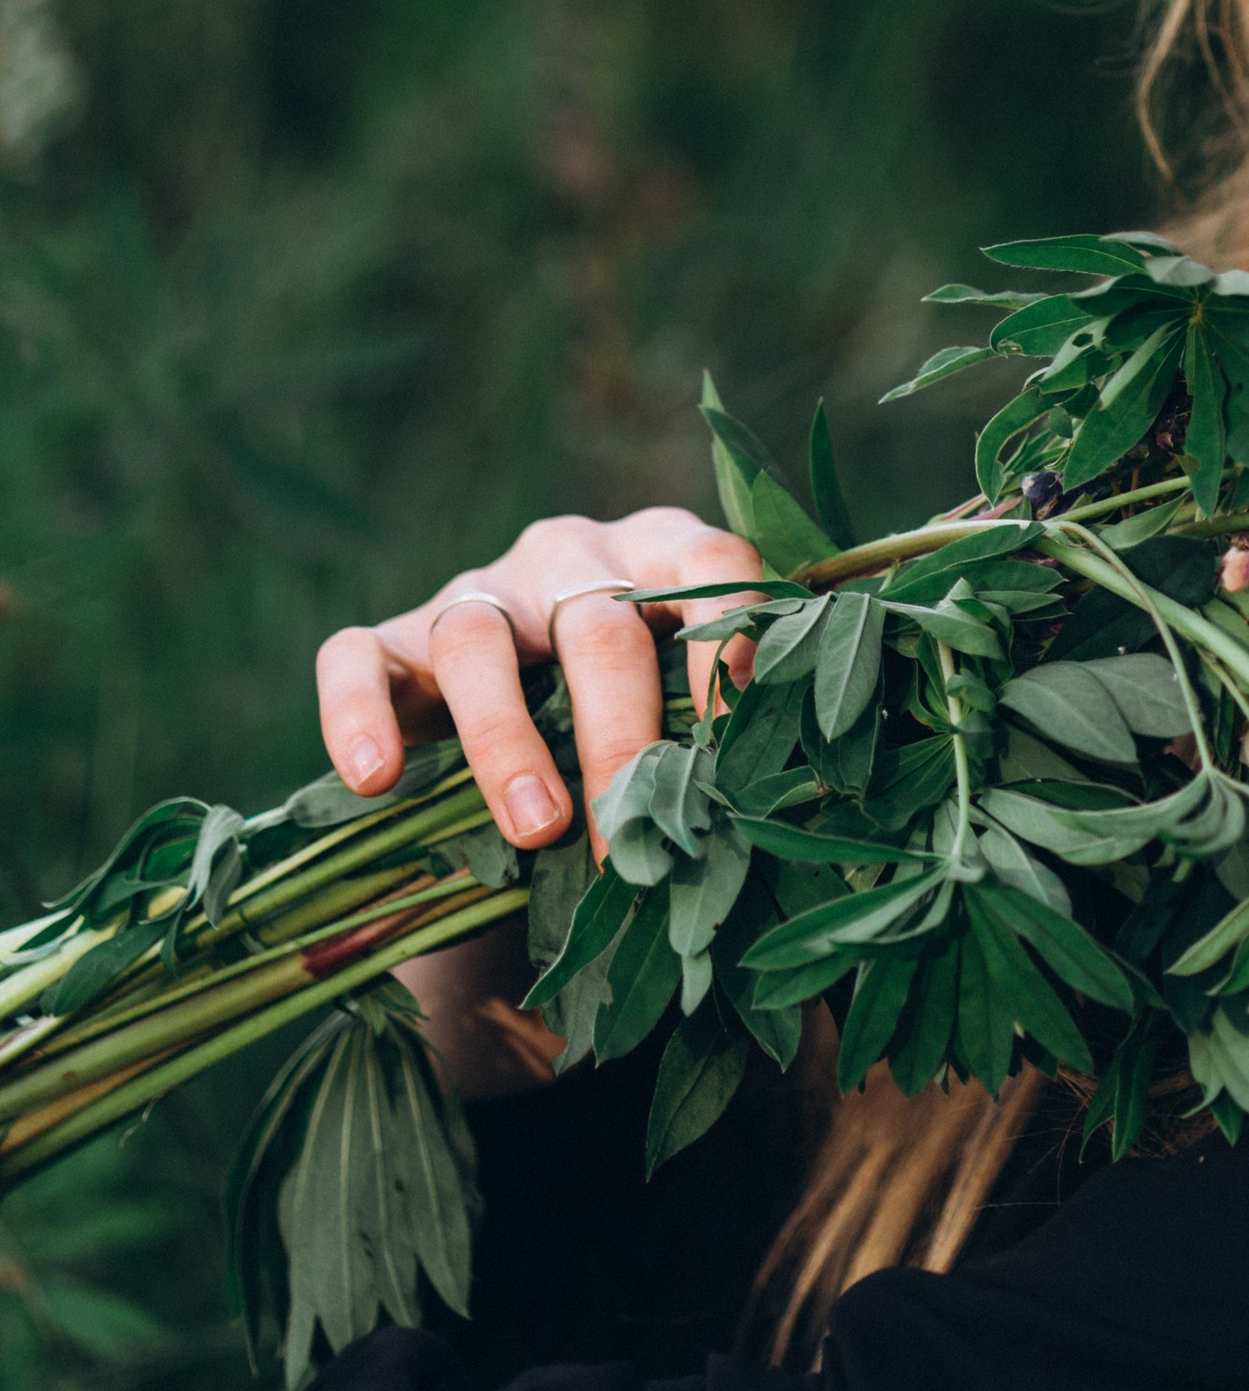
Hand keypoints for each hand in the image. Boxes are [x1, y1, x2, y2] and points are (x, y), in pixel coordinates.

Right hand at [316, 508, 765, 859]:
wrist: (519, 725)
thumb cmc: (628, 722)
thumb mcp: (675, 709)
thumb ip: (705, 733)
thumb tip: (750, 817)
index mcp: (659, 555)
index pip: (711, 564)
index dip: (731, 637)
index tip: (735, 732)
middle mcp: (571, 554)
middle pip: (598, 628)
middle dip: (619, 739)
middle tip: (631, 836)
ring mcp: (478, 587)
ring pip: (478, 639)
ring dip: (506, 739)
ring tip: (536, 829)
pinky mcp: (393, 635)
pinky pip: (355, 655)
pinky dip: (358, 713)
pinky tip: (375, 780)